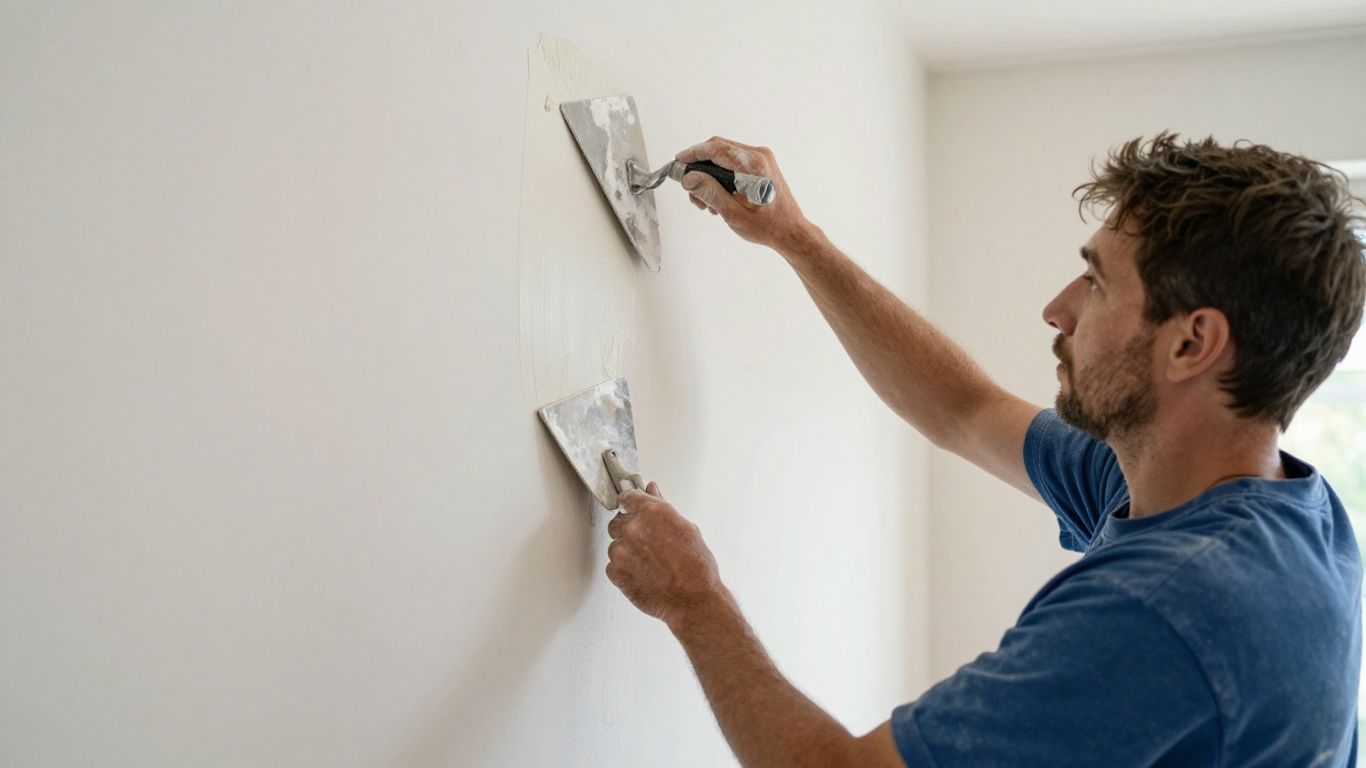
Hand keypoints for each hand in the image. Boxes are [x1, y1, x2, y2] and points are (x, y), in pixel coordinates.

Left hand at [606, 482, 724, 628]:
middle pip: (618, 521)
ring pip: (615, 544)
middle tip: (648, 545)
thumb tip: (651, 490)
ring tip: (649, 564)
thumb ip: (662, 506)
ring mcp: (621, 550)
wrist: (693, 600)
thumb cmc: (696, 567)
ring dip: (627, 551)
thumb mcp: (686, 528)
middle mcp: (634, 528)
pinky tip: (643, 574)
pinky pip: (613, 564)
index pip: (627, 497)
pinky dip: (624, 569)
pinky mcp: (615, 571)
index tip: (631, 508)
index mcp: (652, 512)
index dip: (630, 504)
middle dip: (630, 530)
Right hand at [676, 137, 811, 249]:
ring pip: (724, 157)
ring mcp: (761, 159)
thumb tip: (689, 178)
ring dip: (709, 175)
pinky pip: (733, 163)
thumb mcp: (733, 213)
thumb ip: (710, 192)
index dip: (693, 154)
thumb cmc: (767, 226)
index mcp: (753, 164)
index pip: (715, 149)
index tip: (678, 162)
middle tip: (690, 190)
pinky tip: (717, 197)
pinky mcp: (761, 165)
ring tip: (705, 202)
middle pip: (718, 149)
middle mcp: (758, 155)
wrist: (790, 231)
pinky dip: (720, 176)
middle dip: (699, 168)